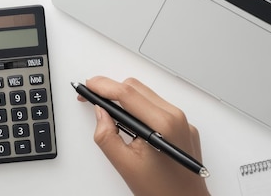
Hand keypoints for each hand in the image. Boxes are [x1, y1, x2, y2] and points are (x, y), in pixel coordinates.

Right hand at [78, 76, 209, 195]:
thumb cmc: (162, 191)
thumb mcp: (125, 165)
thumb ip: (107, 135)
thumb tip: (100, 112)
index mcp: (162, 124)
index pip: (126, 93)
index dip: (102, 86)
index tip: (87, 86)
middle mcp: (176, 117)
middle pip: (136, 88)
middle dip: (110, 89)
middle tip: (92, 99)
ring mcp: (182, 120)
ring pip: (146, 94)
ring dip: (124, 98)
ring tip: (109, 113)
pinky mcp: (183, 126)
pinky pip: (156, 106)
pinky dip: (139, 108)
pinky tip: (130, 123)